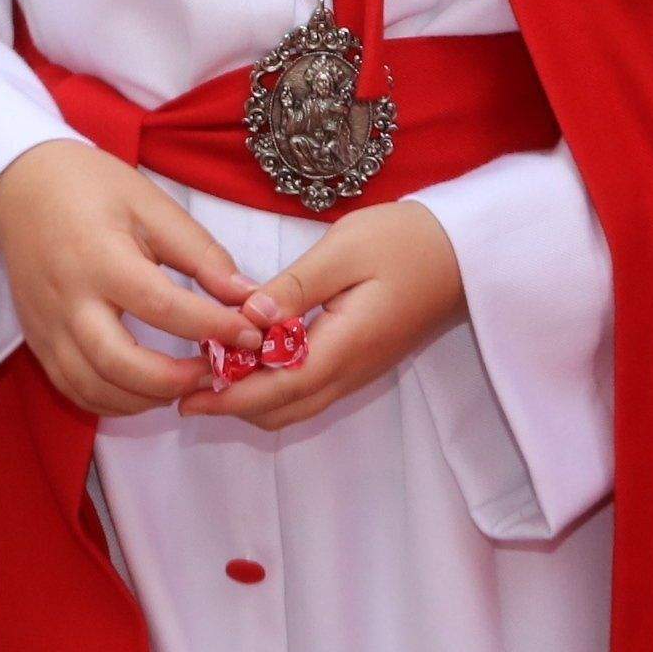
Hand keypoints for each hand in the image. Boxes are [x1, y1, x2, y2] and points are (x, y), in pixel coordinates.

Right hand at [0, 140, 258, 419]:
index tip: (250, 335)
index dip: (213, 327)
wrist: (19, 185)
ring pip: (95, 388)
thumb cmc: (90, 187)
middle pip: (121, 364)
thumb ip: (201, 254)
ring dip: (147, 399)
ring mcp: (47, 326)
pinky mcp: (37, 341)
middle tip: (214, 372)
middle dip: (176, 380)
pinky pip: (74, 389)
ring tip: (184, 382)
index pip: (163, 307)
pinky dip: (113, 403)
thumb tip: (247, 297)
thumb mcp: (151, 205)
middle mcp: (68, 299)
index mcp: (100, 257)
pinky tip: (145, 390)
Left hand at [181, 200, 467, 431]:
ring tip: (212, 371)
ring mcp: (358, 371)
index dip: (228, 397)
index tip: (186, 394)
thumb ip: (293, 289)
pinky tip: (253, 357)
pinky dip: (275, 387)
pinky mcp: (361, 362)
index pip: (276, 388)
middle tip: (187, 381)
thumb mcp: (344, 250)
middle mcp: (351, 371)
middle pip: (282, 409)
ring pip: (297, 405)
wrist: (466, 253)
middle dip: (232, 405)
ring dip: (253, 398)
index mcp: (344, 347)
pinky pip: (311, 390)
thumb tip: (246, 318)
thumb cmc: (406, 242)